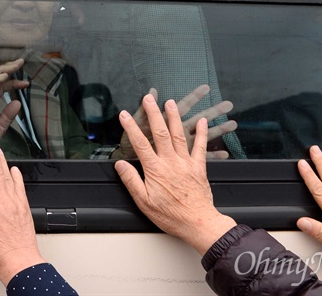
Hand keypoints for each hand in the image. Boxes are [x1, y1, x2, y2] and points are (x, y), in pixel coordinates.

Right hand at [0, 58, 28, 143]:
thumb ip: (8, 115)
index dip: (13, 82)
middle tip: (20, 62)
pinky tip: (4, 76)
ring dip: (3, 70)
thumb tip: (17, 103)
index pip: (1, 87)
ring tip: (14, 65)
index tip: (26, 83)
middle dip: (8, 69)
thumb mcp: (0, 127)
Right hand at [114, 94, 236, 254]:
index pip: (140, 144)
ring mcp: (186, 163)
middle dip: (153, 113)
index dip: (131, 127)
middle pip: (160, 133)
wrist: (198, 223)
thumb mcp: (144, 202)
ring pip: (179, 135)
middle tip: (148, 98)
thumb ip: (131, 181)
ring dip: (174, 117)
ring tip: (169, 103)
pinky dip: (201, 133)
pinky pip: (201, 147)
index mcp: (155, 170)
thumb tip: (120, 165)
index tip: (125, 115)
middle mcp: (171, 162)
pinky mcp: (198, 168)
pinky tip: (201, 121)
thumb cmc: (171, 215)